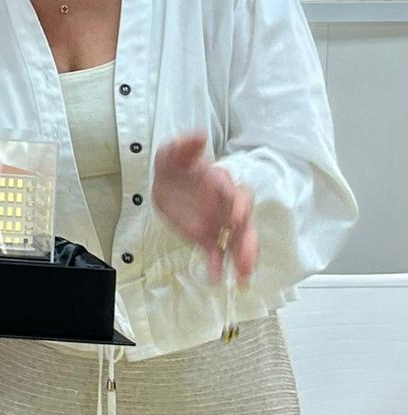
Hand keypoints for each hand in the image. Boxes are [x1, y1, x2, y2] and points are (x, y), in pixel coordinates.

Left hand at [152, 131, 256, 285]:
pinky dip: (217, 265)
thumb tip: (198, 135)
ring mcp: (218, 222)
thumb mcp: (173, 152)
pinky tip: (216, 278)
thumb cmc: (176, 165)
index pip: (236, 194)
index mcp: (219, 184)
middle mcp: (224, 205)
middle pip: (244, 224)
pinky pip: (216, 252)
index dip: (237, 205)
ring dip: (242, 259)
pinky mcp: (206, 236)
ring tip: (243, 279)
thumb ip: (184, 145)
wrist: (166, 182)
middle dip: (247, 242)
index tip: (236, 216)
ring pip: (236, 241)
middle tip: (247, 260)